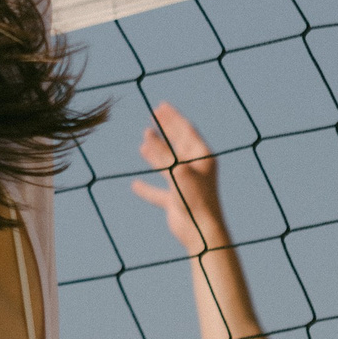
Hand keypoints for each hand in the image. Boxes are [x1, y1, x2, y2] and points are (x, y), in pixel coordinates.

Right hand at [130, 103, 225, 256]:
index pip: (186, 130)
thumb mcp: (178, 171)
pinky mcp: (176, 200)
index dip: (173, 117)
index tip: (160, 105)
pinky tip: (135, 186)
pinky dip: (147, 188)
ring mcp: (186, 184)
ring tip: (144, 140)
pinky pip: (159, 191)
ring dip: (156, 152)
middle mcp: (196, 168)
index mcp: (202, 157)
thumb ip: (162, 153)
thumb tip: (146, 133)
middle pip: (179, 143)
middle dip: (166, 128)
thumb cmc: (195, 199)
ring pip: (168, 163)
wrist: (202, 232)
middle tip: (154, 114)